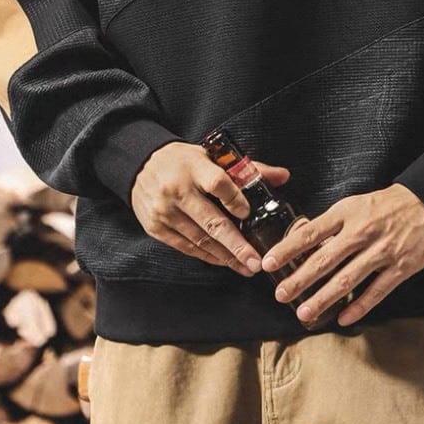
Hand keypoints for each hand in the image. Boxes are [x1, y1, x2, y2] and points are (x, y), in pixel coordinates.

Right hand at [131, 141, 289, 275]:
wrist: (141, 164)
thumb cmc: (183, 161)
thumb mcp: (212, 156)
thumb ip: (248, 168)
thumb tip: (283, 176)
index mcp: (194, 166)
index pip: (217, 183)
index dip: (234, 199)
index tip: (248, 212)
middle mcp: (178, 190)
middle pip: (211, 220)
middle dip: (236, 244)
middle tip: (255, 261)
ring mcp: (165, 211)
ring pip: (199, 239)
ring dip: (225, 256)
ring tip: (245, 266)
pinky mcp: (156, 227)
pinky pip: (185, 246)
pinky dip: (206, 256)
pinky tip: (223, 261)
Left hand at [261, 184, 423, 326]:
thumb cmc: (385, 205)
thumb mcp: (355, 204)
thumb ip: (331, 223)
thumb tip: (303, 238)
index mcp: (347, 213)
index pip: (310, 233)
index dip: (287, 249)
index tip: (269, 263)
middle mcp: (361, 232)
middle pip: (325, 260)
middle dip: (300, 279)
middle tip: (281, 294)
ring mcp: (381, 251)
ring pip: (347, 279)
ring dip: (323, 298)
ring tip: (304, 312)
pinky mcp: (400, 267)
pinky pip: (376, 291)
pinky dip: (359, 307)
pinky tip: (342, 318)